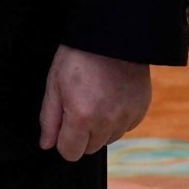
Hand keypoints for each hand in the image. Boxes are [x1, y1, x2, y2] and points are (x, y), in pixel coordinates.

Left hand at [38, 47, 150, 162]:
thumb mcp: (54, 84)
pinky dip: (117, 118)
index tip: (64, 122)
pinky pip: (125, 127)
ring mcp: (127, 117)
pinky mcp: (141, 110)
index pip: (70, 153)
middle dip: (82, 134)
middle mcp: (107, 122)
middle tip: (80, 104)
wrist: (113, 36)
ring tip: (97, 98)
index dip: (63, 140)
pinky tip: (112, 97)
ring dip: (101, 127)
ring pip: (108, 139)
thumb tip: (47, 144)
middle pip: (89, 148)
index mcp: (82, 116)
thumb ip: (49, 119)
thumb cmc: (79, 56)